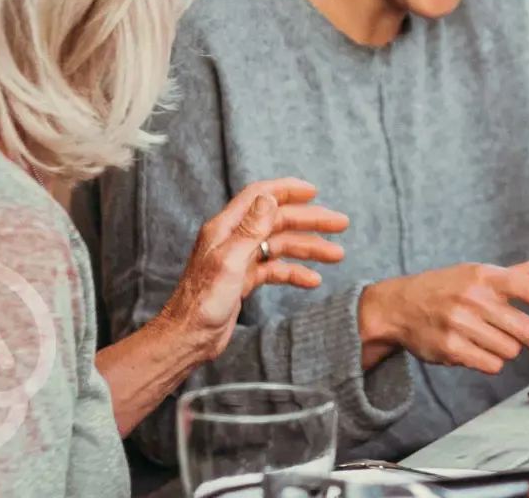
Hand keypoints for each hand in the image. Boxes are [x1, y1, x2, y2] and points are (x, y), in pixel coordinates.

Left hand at [156, 178, 348, 362]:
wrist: (187, 338)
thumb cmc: (202, 303)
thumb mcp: (229, 262)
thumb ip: (251, 229)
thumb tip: (269, 197)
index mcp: (226, 228)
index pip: (260, 197)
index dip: (287, 190)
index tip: (313, 191)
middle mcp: (234, 239)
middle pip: (278, 221)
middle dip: (310, 220)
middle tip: (341, 223)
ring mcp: (240, 260)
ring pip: (281, 246)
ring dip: (309, 248)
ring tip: (337, 255)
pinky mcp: (244, 280)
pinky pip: (276, 270)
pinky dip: (295, 272)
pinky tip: (313, 280)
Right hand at [360, 248, 528, 374]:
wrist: (401, 306)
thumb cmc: (451, 287)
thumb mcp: (485, 273)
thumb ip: (528, 270)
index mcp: (487, 275)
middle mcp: (474, 297)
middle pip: (525, 328)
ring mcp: (460, 324)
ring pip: (509, 350)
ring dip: (510, 350)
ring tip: (493, 339)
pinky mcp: (450, 348)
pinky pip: (491, 365)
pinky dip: (492, 362)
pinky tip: (478, 349)